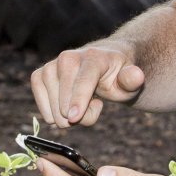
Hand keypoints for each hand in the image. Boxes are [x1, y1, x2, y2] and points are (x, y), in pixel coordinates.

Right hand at [30, 43, 145, 126]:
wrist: (102, 64)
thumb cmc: (117, 76)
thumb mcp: (129, 81)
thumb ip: (131, 81)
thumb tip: (136, 75)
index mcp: (93, 57)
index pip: (83, 80)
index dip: (78, 100)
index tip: (74, 118)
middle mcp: (68, 57)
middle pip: (66, 100)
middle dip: (81, 116)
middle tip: (96, 105)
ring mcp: (51, 65)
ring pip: (54, 108)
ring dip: (68, 117)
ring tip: (83, 104)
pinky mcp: (39, 75)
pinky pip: (41, 105)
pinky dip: (52, 113)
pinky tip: (67, 105)